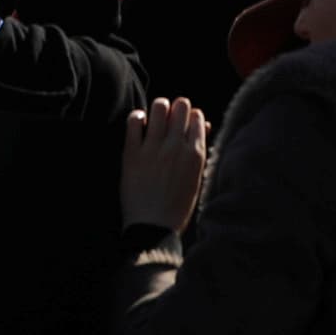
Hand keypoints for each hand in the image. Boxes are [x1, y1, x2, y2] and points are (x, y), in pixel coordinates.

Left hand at [118, 98, 208, 231]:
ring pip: (159, 106)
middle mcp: (176, 147)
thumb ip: (198, 150)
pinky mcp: (132, 153)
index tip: (184, 124)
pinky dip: (137, 117)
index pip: (197, 116)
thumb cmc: (177, 207)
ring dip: (159, 108)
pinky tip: (139, 123)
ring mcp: (154, 149)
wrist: (152, 228)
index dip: (190, 116)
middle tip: (170, 119)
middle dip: (177, 108)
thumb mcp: (196, 179)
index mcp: (195, 154)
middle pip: (181, 105)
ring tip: (155, 119)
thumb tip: (202, 123)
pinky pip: (134, 120)